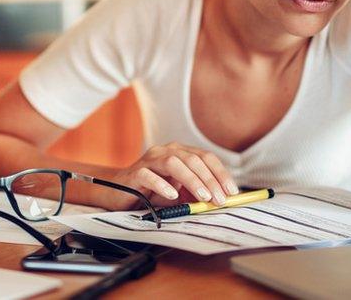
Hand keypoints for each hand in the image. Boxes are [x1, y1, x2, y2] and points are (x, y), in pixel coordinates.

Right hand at [100, 142, 238, 210]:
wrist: (118, 192)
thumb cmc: (151, 192)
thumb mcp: (178, 192)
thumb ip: (195, 192)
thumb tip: (219, 199)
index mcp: (179, 152)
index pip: (205, 157)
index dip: (220, 173)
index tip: (232, 191)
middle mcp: (165, 151)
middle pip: (193, 159)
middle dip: (210, 180)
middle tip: (220, 199)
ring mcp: (149, 160)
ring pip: (173, 163)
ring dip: (192, 180)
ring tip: (203, 197)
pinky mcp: (134, 173)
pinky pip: (149, 175)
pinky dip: (162, 185)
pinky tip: (172, 195)